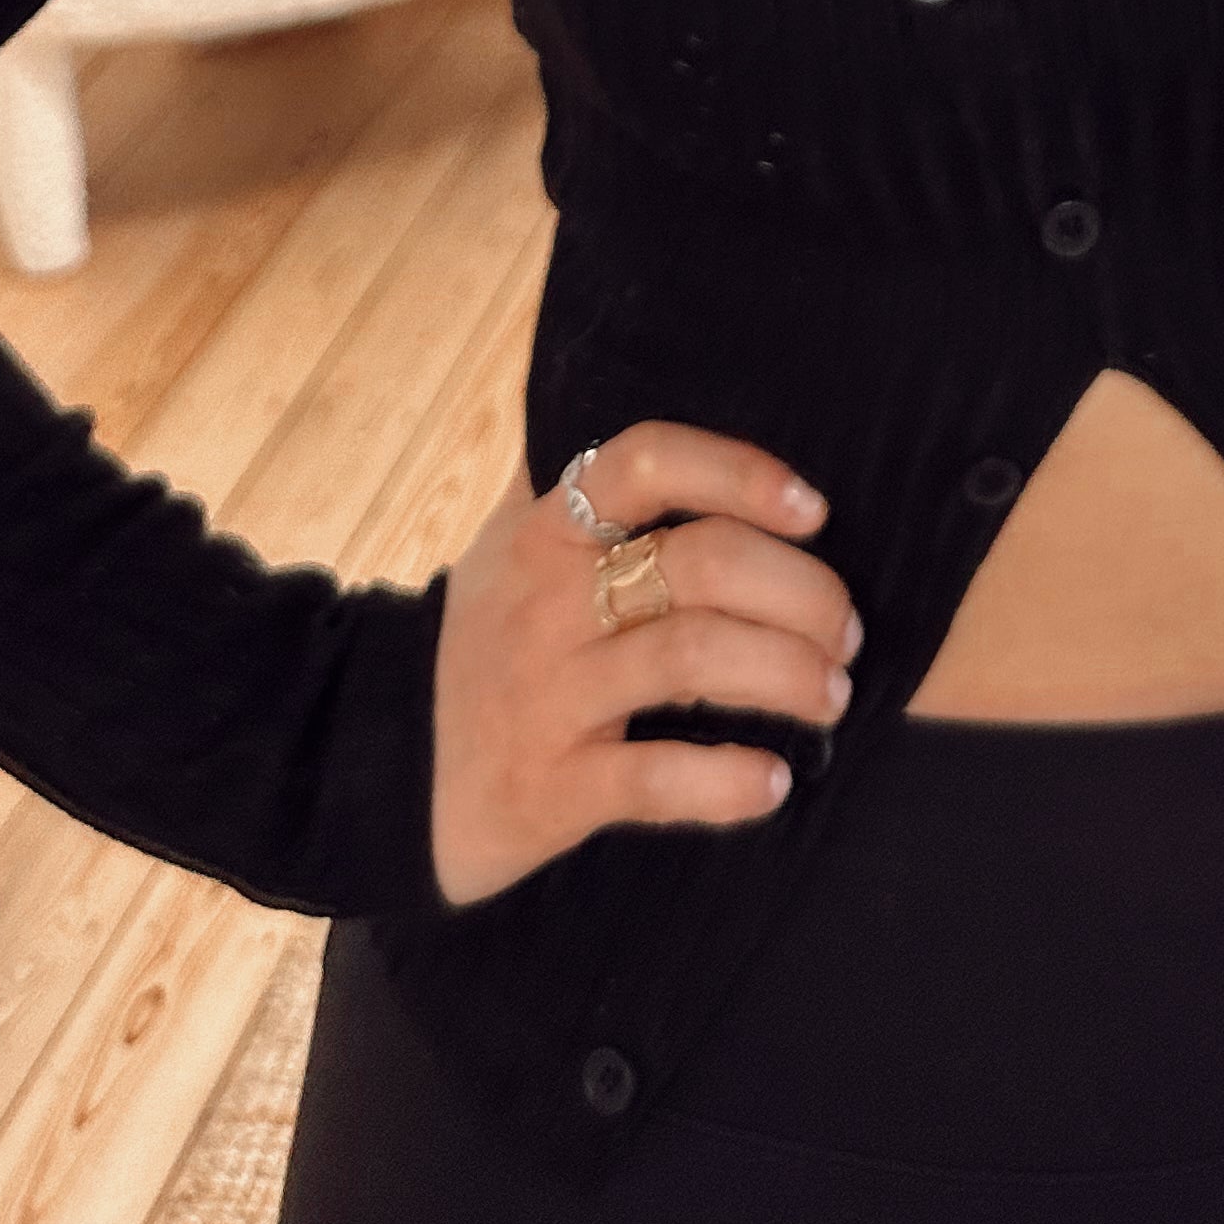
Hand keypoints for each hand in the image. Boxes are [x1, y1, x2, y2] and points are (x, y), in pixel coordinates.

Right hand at [428, 421, 860, 903]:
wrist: (376, 770)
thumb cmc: (490, 643)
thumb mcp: (517, 545)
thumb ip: (595, 491)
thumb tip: (709, 434)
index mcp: (546, 527)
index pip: (646, 460)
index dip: (740, 471)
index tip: (814, 510)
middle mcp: (544, 600)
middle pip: (700, 564)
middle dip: (799, 593)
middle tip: (846, 631)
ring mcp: (544, 694)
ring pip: (690, 660)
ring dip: (788, 676)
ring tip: (833, 696)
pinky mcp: (545, 789)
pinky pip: (654, 780)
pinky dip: (727, 780)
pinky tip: (775, 782)